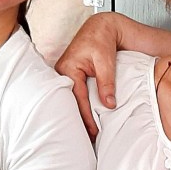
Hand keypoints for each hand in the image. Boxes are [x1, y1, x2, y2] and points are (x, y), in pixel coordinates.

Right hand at [55, 12, 122, 138]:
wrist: (101, 28)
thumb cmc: (101, 40)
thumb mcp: (106, 60)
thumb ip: (107, 82)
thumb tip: (109, 104)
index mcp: (67, 69)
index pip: (77, 99)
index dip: (86, 117)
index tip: (94, 132)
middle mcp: (61, 73)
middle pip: (69, 103)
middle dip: (76, 122)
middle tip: (85, 141)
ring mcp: (63, 76)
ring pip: (69, 101)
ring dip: (76, 117)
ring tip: (83, 135)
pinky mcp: (69, 78)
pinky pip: (72, 96)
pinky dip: (77, 108)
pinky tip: (82, 121)